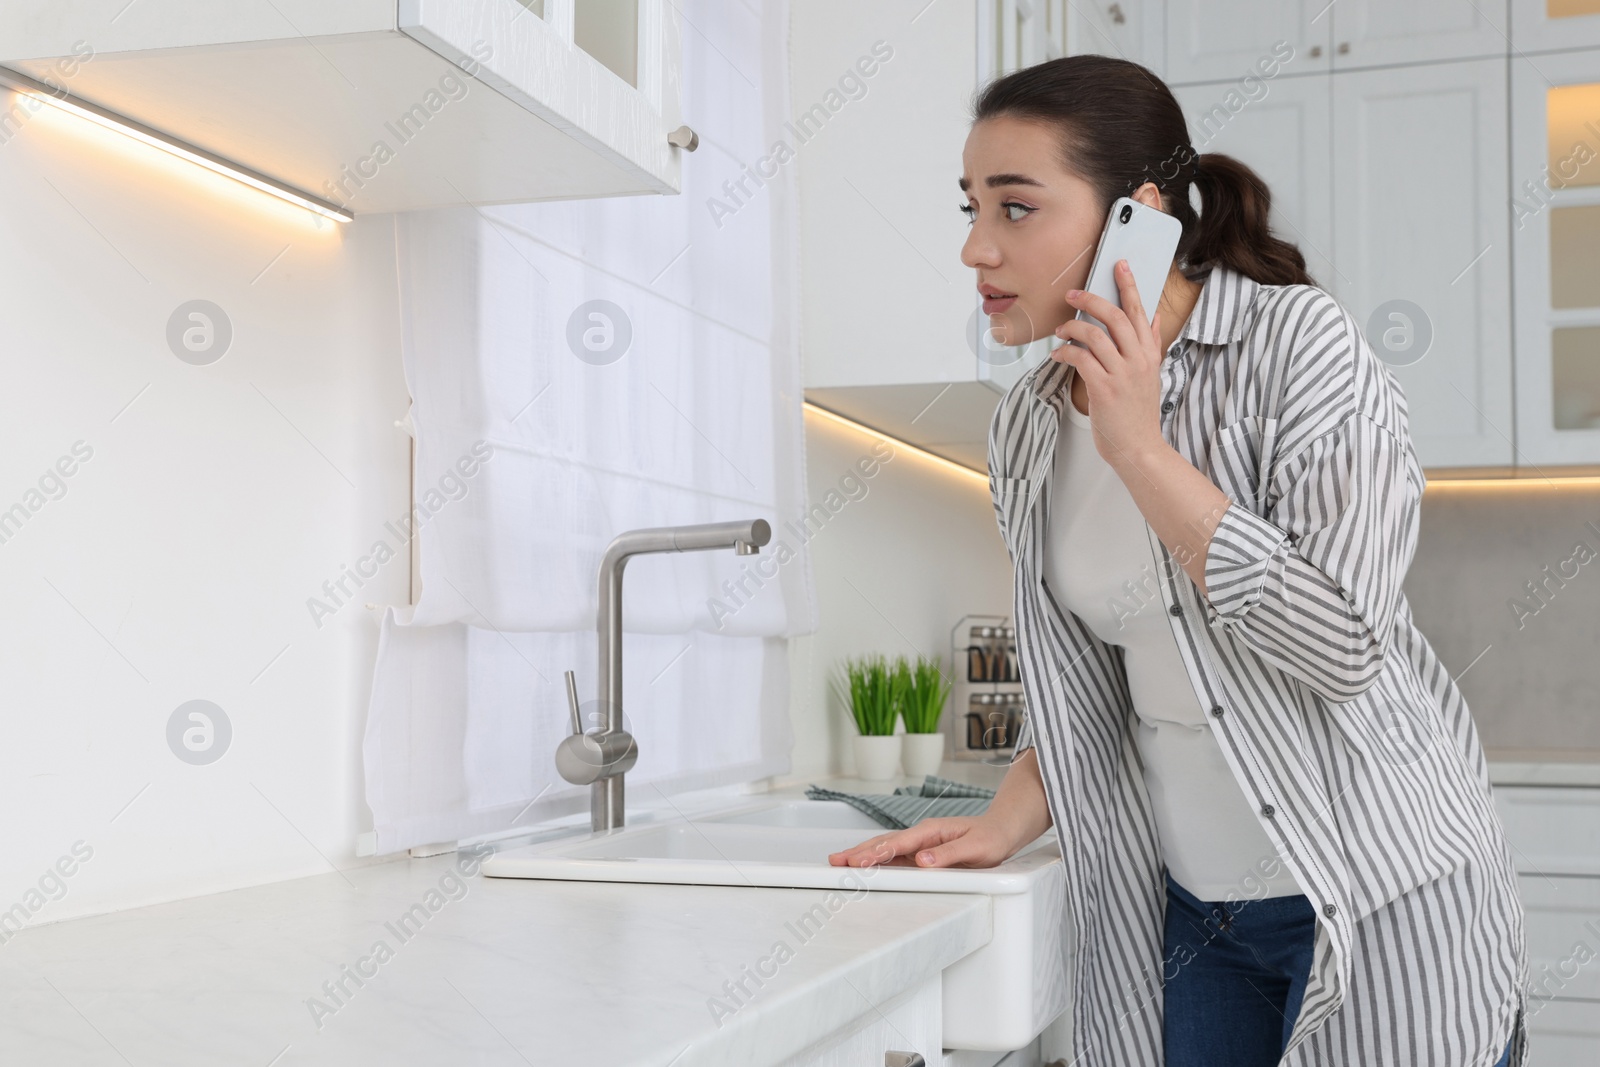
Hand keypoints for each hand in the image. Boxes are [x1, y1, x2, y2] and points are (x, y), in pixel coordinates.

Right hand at [826, 815, 1020, 869]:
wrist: (1001, 830)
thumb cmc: (991, 838)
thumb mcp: (976, 849)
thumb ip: (949, 855)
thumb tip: (922, 861)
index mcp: (931, 832)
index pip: (898, 844)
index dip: (876, 853)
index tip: (858, 862)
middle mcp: (921, 835)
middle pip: (884, 843)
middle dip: (858, 852)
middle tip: (835, 861)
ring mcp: (920, 843)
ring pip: (885, 848)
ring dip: (862, 855)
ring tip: (839, 861)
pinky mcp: (922, 852)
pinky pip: (895, 856)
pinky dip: (876, 860)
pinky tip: (863, 865)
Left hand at [1053, 258, 1165, 469]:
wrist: (1139, 448)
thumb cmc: (1139, 414)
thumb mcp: (1152, 375)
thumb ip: (1151, 344)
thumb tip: (1154, 316)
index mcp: (1150, 353)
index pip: (1139, 311)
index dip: (1128, 286)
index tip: (1119, 265)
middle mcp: (1138, 360)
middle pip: (1115, 316)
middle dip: (1091, 299)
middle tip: (1072, 294)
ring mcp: (1122, 374)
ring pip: (1095, 335)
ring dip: (1072, 328)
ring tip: (1061, 330)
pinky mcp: (1104, 388)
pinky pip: (1081, 358)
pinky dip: (1066, 351)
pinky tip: (1059, 354)